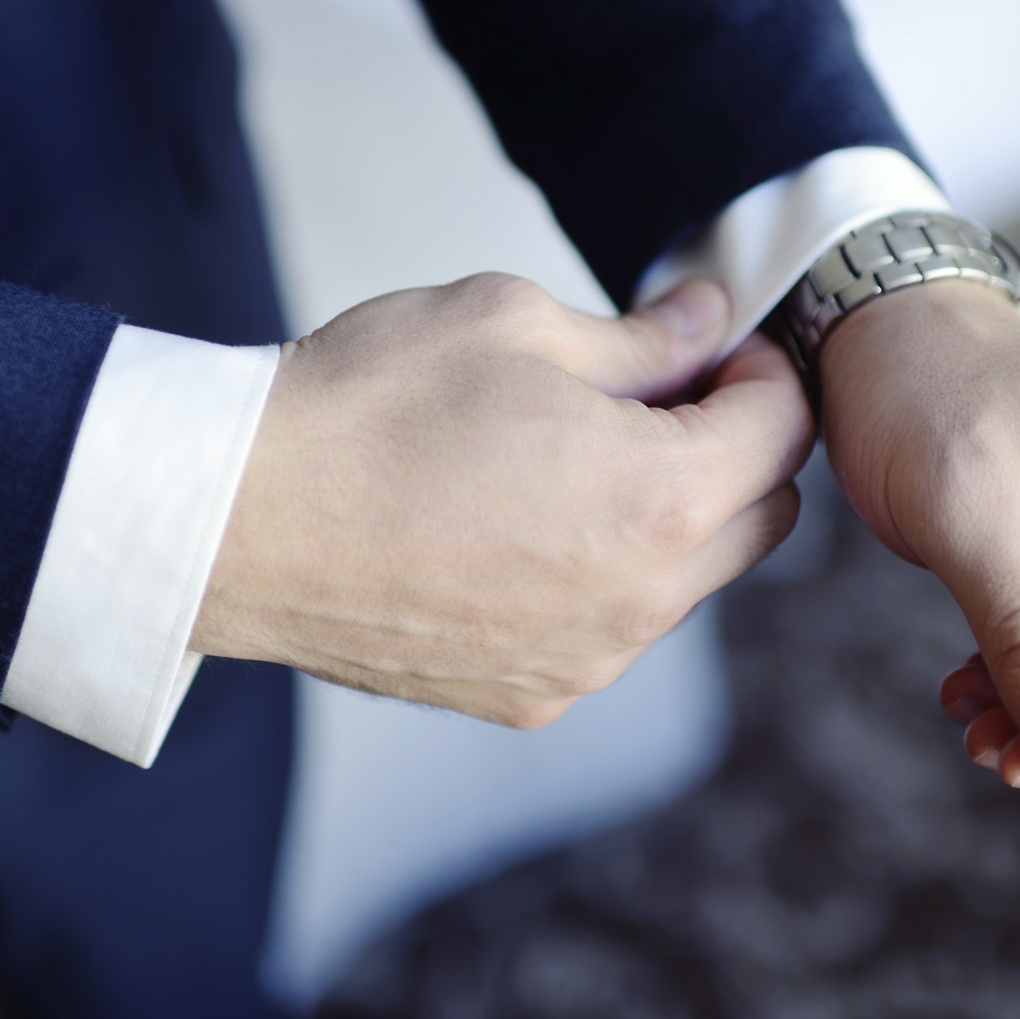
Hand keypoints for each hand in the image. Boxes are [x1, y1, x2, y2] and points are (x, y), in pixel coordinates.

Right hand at [197, 273, 815, 727]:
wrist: (236, 518)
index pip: (783, 430)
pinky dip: (594, 578)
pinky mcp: (525, 696)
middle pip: (760, 519)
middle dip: (731, 449)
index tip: (716, 346)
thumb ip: (638, 335)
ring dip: (664, 519)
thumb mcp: (513, 321)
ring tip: (565, 458)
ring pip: (684, 583)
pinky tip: (513, 527)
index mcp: (662, 498)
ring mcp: (584, 662)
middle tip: (655, 395)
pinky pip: (605, 632)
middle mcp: (641, 602)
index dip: (762, 370)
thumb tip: (704, 325)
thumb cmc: (366, 409)